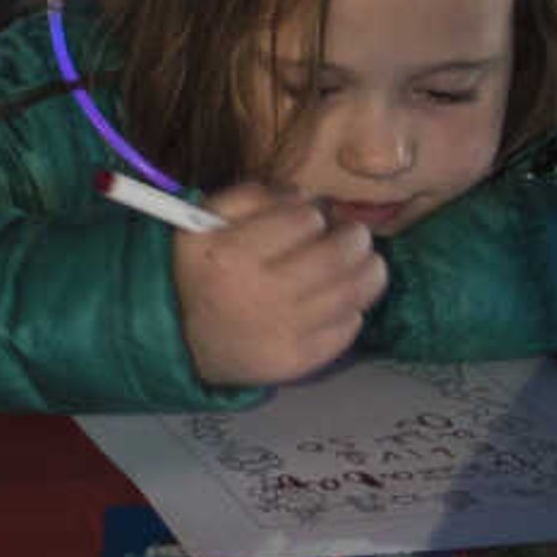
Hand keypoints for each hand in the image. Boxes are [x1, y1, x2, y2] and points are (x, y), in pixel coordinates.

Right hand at [172, 182, 384, 388]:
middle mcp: (258, 294)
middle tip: (356, 235)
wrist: (186, 341)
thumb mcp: (204, 221)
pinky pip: (346, 329)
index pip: (303, 221)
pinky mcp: (297, 361)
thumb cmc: (202, 272)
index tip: (311, 220)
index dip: (314, 215)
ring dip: (370, 271)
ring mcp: (281, 331)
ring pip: (351, 294)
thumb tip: (306, 197)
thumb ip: (252, 196)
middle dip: (355, 239)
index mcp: (231, 254)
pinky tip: (341, 301)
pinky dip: (354, 309)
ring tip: (366, 262)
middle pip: (336, 257)